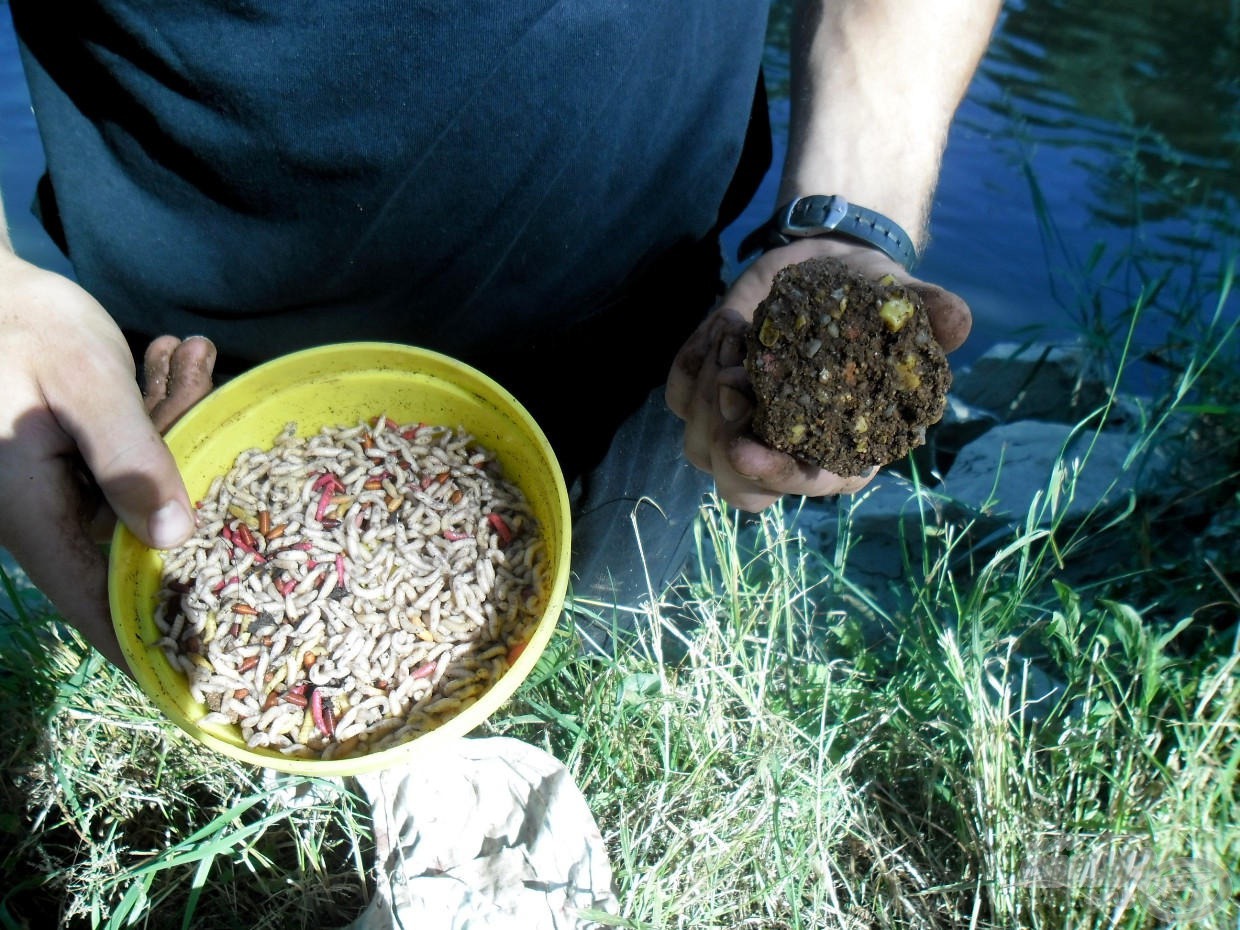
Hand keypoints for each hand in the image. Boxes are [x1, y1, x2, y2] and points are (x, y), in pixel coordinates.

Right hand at [0, 253, 215, 668]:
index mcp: (38, 518)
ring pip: (145, 490)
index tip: (205, 671)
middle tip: (208, 395)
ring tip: (188, 357)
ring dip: (178, 427)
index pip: (99, 605)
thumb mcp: (84, 385)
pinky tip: (176, 356)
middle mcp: (48, 518)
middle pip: (141, 539)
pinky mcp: (73, 461)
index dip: (151, 641)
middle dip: (190, 488)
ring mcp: (60, 491)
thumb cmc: (19, 327)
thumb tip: (175, 536)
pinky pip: (131, 457)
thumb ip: (129, 459)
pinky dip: (160, 414)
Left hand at [665, 238, 971, 511]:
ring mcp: (738, 425)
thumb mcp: (904, 300)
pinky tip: (727, 327)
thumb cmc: (871, 297)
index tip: (742, 448)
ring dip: (705, 394)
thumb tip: (959, 321)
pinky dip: (692, 362)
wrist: (826, 265)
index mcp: (838, 450)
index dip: (769, 473)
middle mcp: (784, 449)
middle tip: (732, 382)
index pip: (797, 484)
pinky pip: (678, 397)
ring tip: (737, 337)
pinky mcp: (705, 392)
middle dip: (722, 442)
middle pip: (736, 486)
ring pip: (697, 445)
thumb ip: (929, 313)